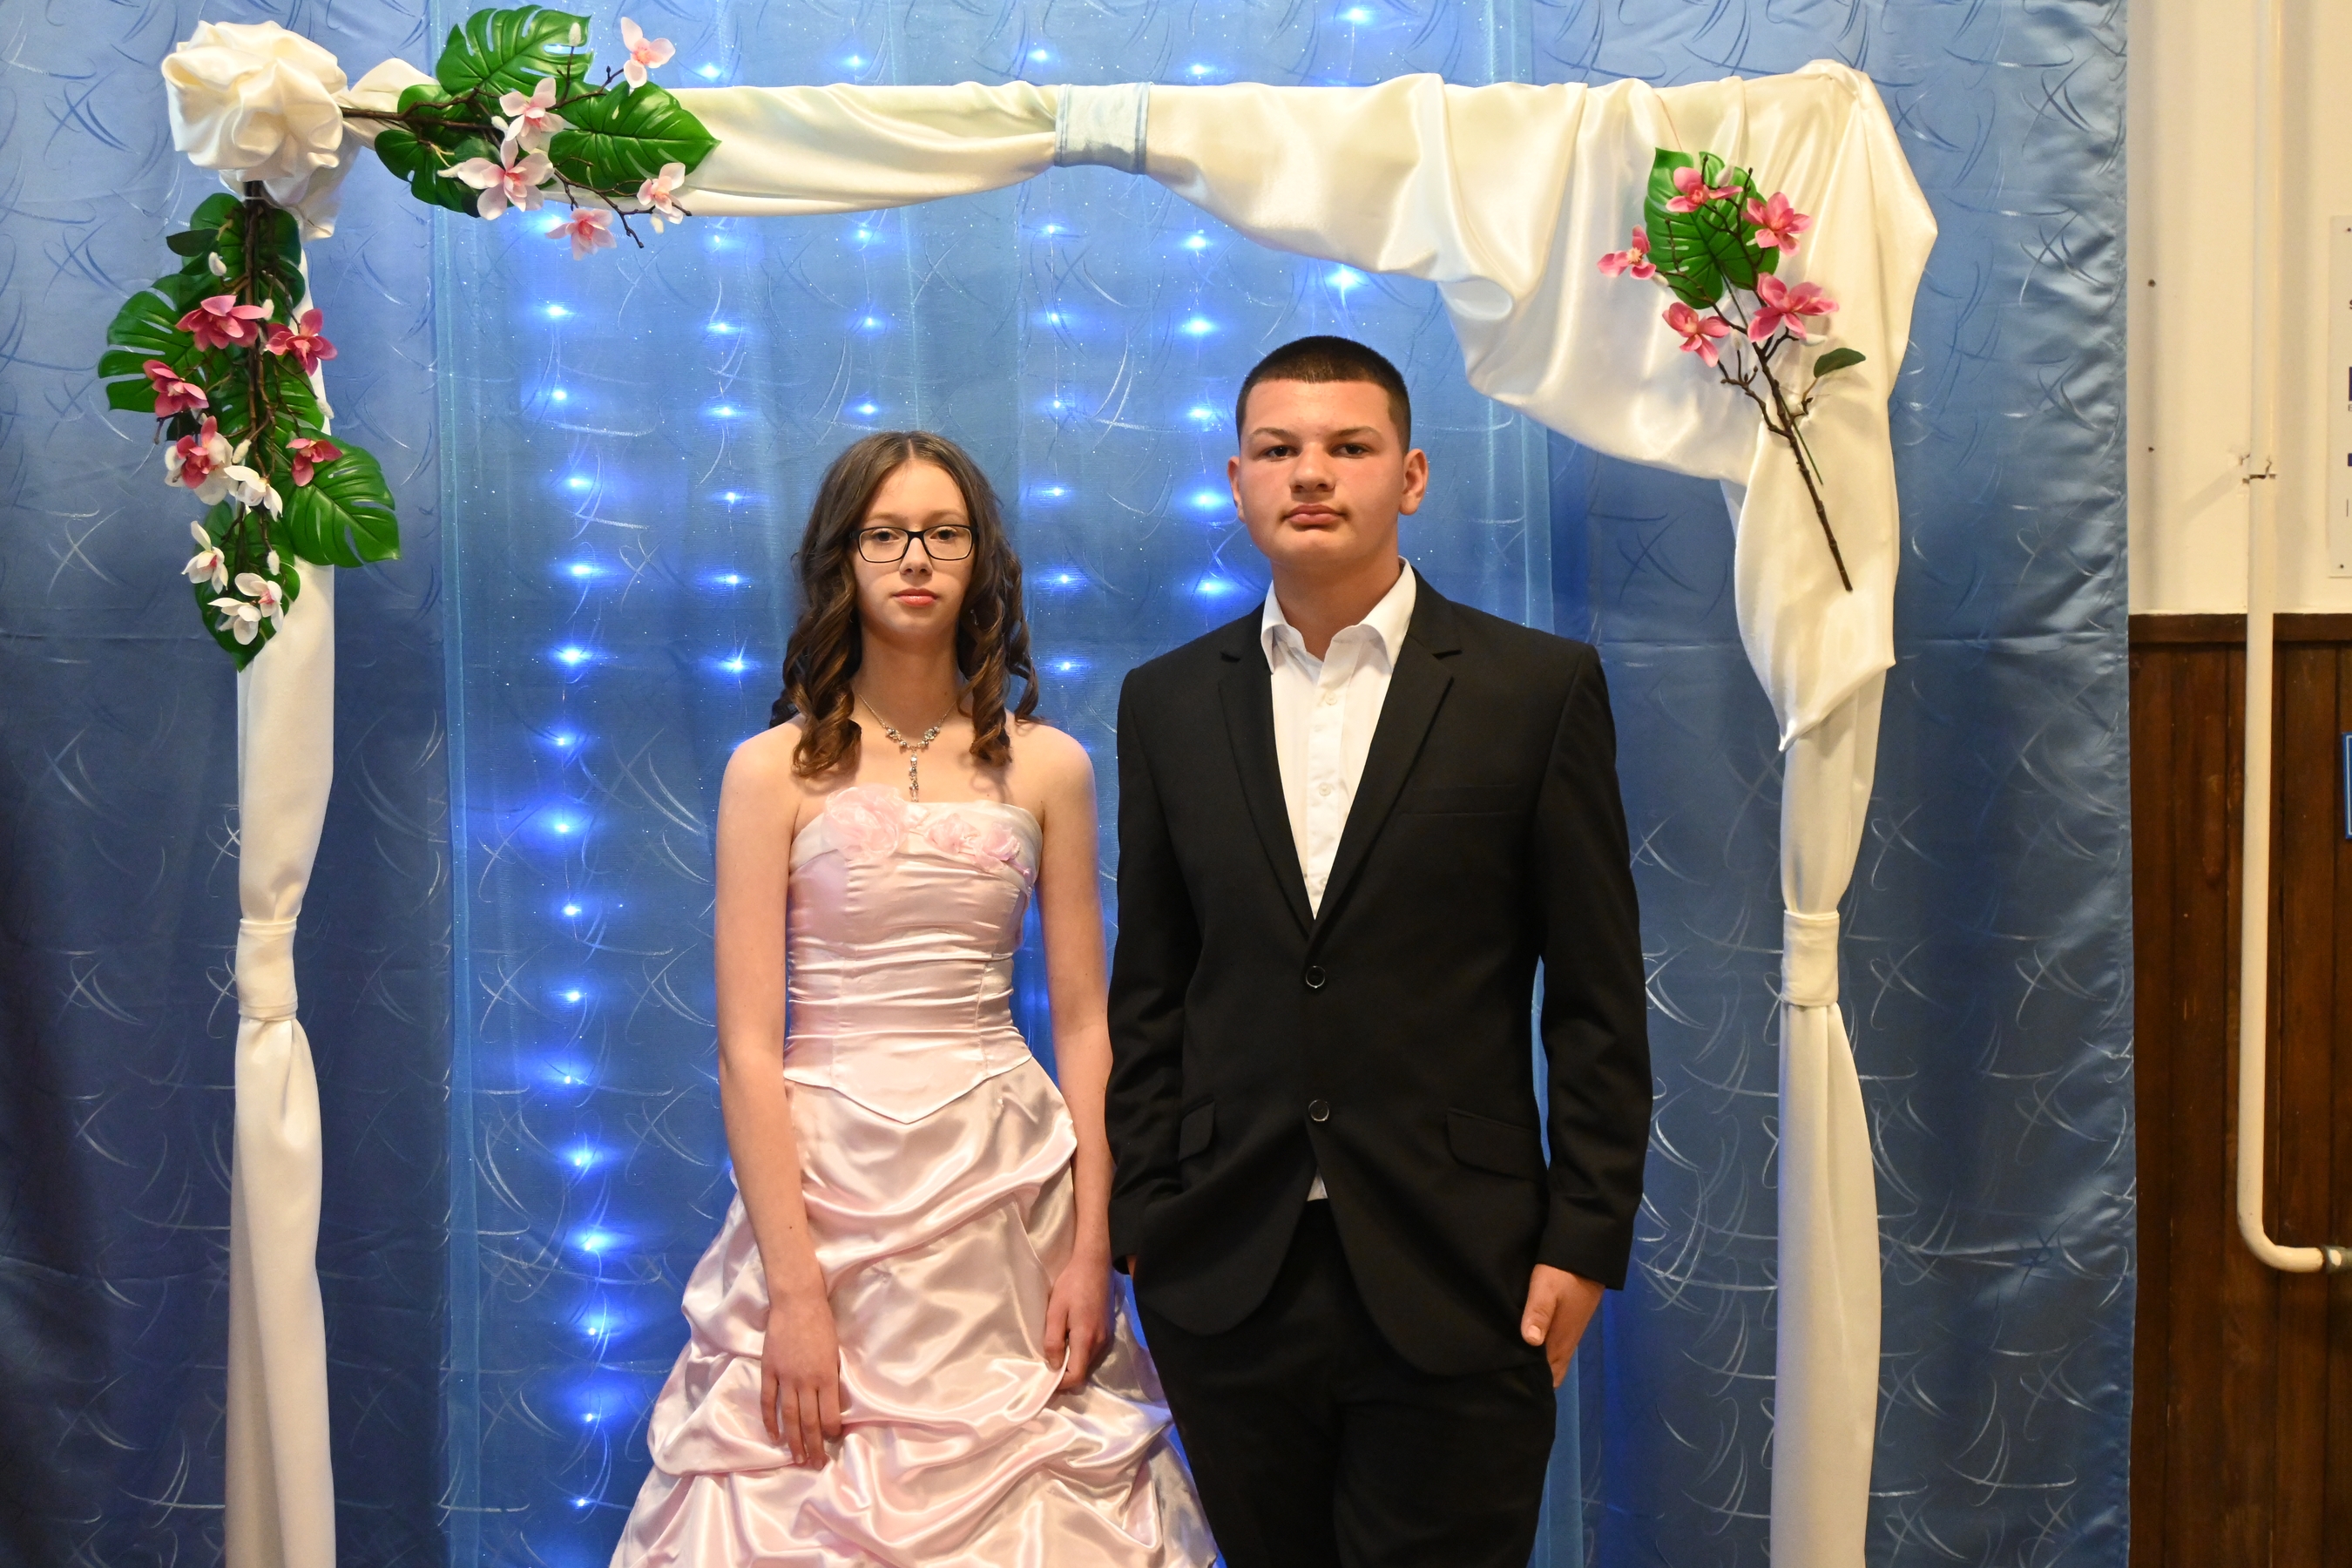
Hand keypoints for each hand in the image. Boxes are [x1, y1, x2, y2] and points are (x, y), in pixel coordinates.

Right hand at [761, 1290, 842, 1467]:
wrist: (797, 1302)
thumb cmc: (822, 1324)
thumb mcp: (835, 1352)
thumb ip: (832, 1378)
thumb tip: (832, 1403)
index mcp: (827, 1376)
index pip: (829, 1414)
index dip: (831, 1432)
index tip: (832, 1441)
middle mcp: (806, 1381)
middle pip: (809, 1421)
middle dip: (814, 1446)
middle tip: (816, 1464)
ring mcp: (785, 1377)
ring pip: (789, 1417)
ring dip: (794, 1441)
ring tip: (797, 1459)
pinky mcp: (769, 1371)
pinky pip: (768, 1401)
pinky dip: (770, 1421)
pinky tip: (774, 1436)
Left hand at [1043, 1247, 1112, 1391]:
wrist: (1094, 1266)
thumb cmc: (1071, 1285)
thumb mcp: (1055, 1311)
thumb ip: (1053, 1341)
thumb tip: (1053, 1366)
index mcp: (1086, 1340)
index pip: (1076, 1376)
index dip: (1061, 1385)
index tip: (1046, 1381)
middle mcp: (1100, 1344)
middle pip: (1083, 1373)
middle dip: (1065, 1376)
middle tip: (1046, 1369)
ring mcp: (1106, 1338)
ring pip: (1088, 1365)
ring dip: (1073, 1365)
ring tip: (1056, 1354)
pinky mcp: (1107, 1332)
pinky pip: (1093, 1354)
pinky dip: (1080, 1356)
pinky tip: (1068, 1343)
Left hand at [1520, 1264, 1602, 1386]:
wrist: (1587, 1258)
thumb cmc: (1563, 1275)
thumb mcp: (1546, 1289)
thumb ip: (1539, 1313)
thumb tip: (1530, 1341)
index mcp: (1560, 1341)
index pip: (1550, 1377)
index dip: (1533, 1385)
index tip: (1511, 1390)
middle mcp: (1566, 1343)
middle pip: (1552, 1371)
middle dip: (1534, 1379)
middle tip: (1507, 1382)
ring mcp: (1568, 1333)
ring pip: (1553, 1359)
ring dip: (1537, 1365)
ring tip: (1512, 1367)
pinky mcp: (1568, 1323)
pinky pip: (1554, 1346)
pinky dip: (1541, 1352)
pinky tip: (1526, 1347)